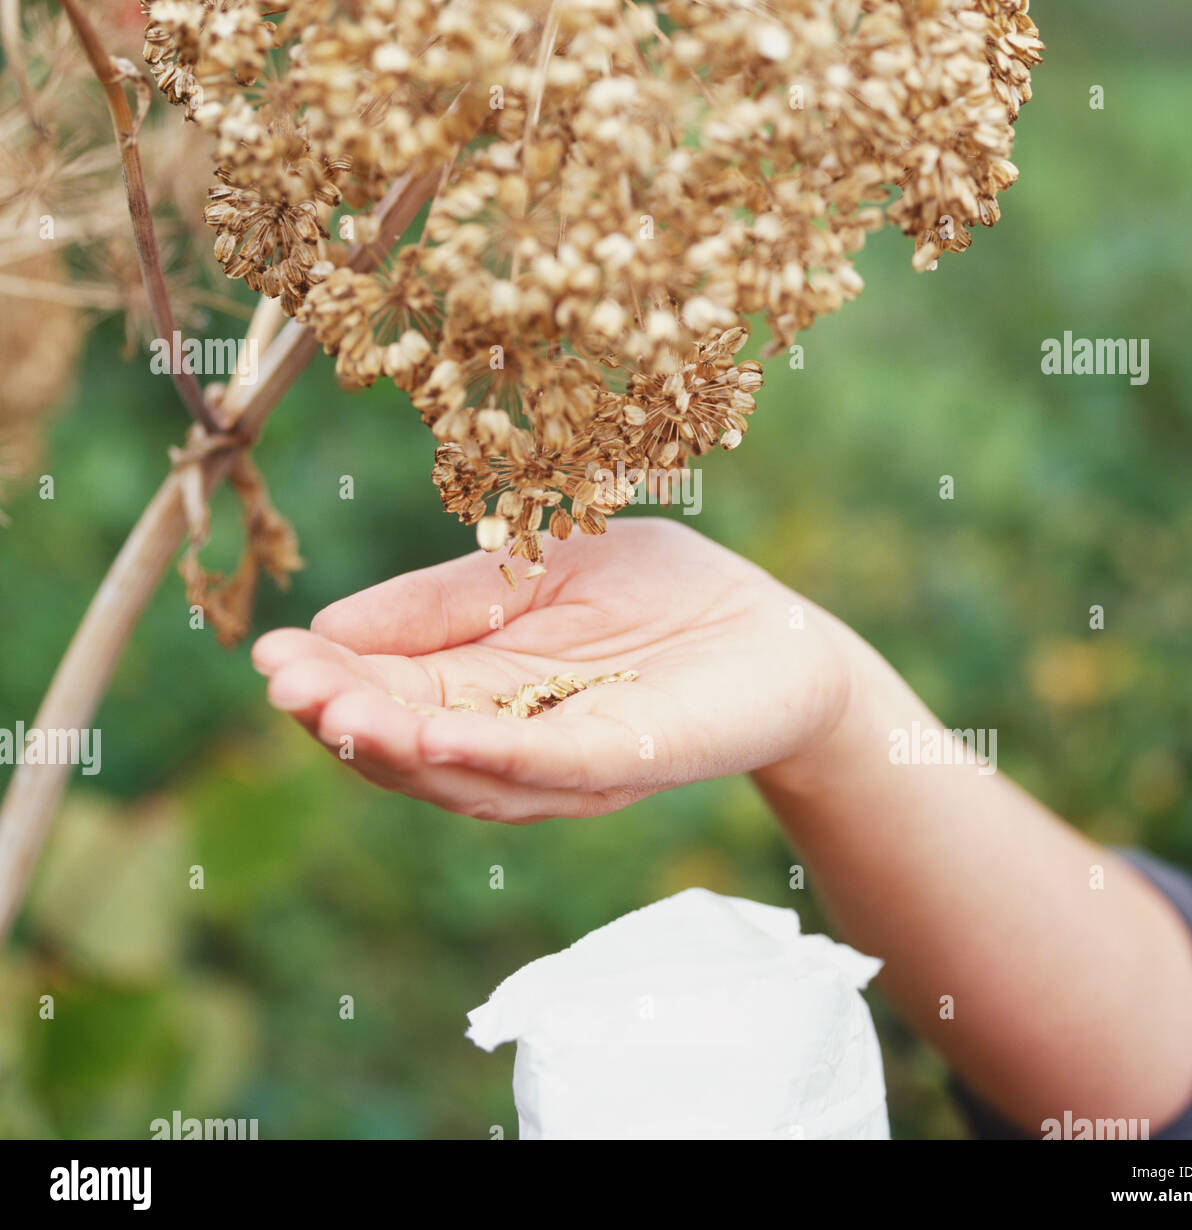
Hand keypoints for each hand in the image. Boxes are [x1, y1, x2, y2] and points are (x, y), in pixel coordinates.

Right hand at [251, 517, 858, 821]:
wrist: (775, 629)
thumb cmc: (659, 592)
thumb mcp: (536, 569)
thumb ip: (446, 599)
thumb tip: (332, 622)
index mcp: (485, 684)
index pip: (392, 691)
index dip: (331, 678)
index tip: (269, 655)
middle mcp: (514, 734)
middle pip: (413, 741)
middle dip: (346, 716)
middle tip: (287, 686)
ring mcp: (567, 756)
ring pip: (465, 768)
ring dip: (397, 744)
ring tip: (335, 709)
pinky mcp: (630, 755)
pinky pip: (552, 763)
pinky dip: (492, 753)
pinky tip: (436, 733)